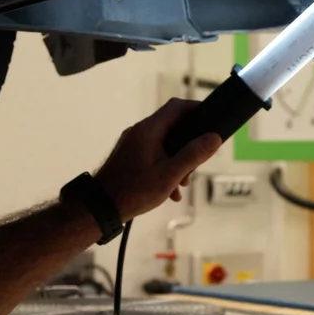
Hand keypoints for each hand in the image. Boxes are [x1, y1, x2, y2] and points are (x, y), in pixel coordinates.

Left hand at [95, 99, 221, 220]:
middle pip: (173, 126)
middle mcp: (140, 132)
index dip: (196, 109)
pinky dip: (166, 167)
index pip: (176, 107)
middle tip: (198, 162)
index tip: (212, 120)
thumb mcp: (169, 175)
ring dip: (179, 160)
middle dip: (189, 144)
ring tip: (183, 182)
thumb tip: (214, 138)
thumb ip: (193, 155)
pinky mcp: (130, 157)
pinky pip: (154, 155)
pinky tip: (171, 190)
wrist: (100, 207)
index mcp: (149, 130)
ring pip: (164, 144)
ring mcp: (133, 144)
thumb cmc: (134, 191)